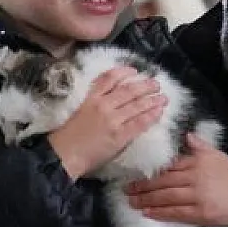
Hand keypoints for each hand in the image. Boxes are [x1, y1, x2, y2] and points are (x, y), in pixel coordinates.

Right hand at [46, 66, 166, 179]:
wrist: (63, 155)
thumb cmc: (67, 137)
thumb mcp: (78, 112)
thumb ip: (93, 104)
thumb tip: (111, 100)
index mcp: (91, 98)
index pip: (109, 79)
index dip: (124, 72)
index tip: (134, 71)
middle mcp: (103, 105)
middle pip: (128, 90)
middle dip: (145, 86)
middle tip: (156, 84)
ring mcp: (113, 120)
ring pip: (137, 105)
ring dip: (152, 100)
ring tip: (163, 97)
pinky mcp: (120, 135)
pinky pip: (139, 123)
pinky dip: (151, 116)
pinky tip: (159, 112)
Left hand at [124, 134, 227, 226]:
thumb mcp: (218, 156)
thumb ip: (200, 146)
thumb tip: (186, 135)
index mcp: (197, 162)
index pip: (169, 166)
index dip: (151, 170)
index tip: (135, 173)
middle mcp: (195, 178)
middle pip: (163, 181)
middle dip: (143, 186)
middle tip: (126, 189)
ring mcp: (197, 196)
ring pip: (166, 197)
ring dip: (147, 200)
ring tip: (132, 202)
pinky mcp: (201, 213)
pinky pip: (176, 213)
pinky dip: (160, 213)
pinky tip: (147, 213)